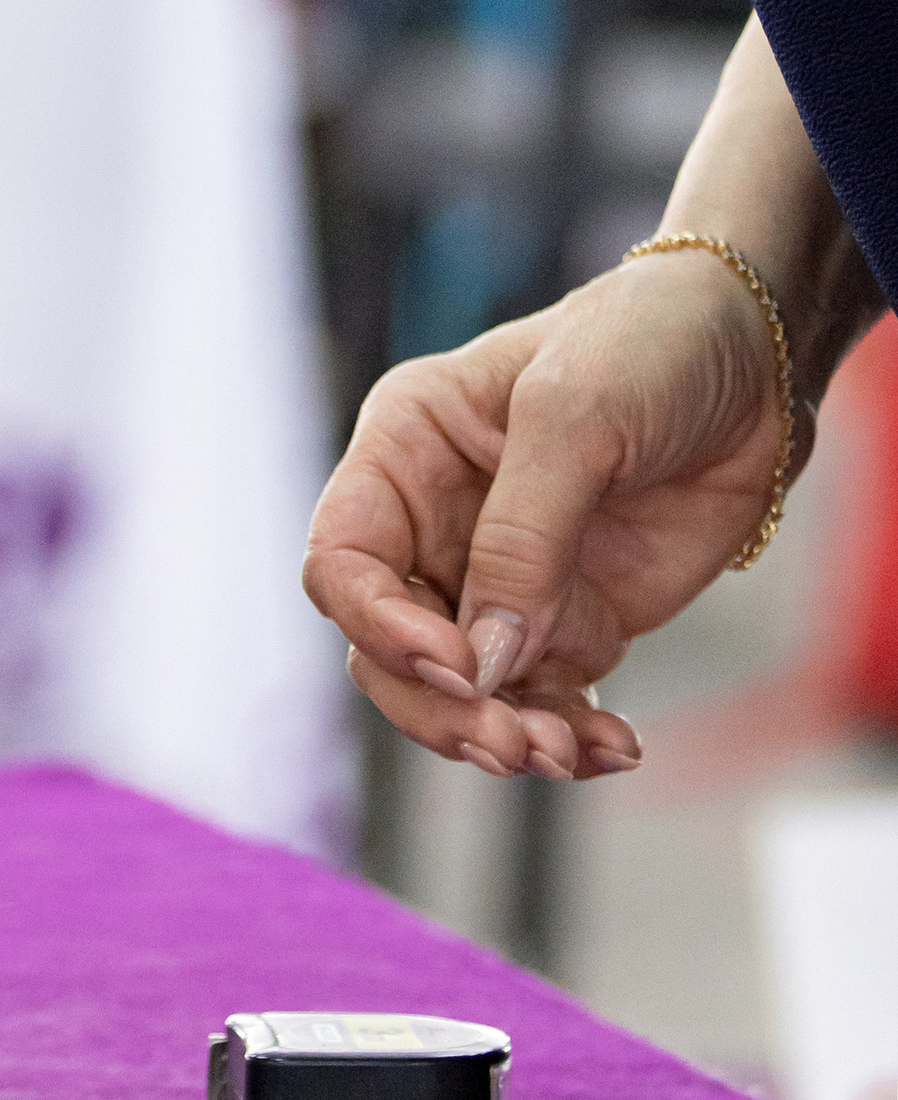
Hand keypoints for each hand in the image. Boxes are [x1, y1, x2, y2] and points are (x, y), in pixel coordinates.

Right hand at [302, 251, 794, 781]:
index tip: (457, 664)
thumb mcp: (574, 417)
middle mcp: (436, 523)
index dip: (378, 624)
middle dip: (440, 707)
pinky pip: (543, 702)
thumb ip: (522, 537)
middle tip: (512, 741)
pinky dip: (569, 738)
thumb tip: (484, 662)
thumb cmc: (645, 347)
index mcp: (405, 451)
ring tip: (567, 752)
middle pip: (386, 648)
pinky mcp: (569, 622)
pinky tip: (613, 746)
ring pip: (460, 692)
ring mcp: (502, 581)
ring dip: (502, 736)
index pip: (344, 560)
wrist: (754, 364)